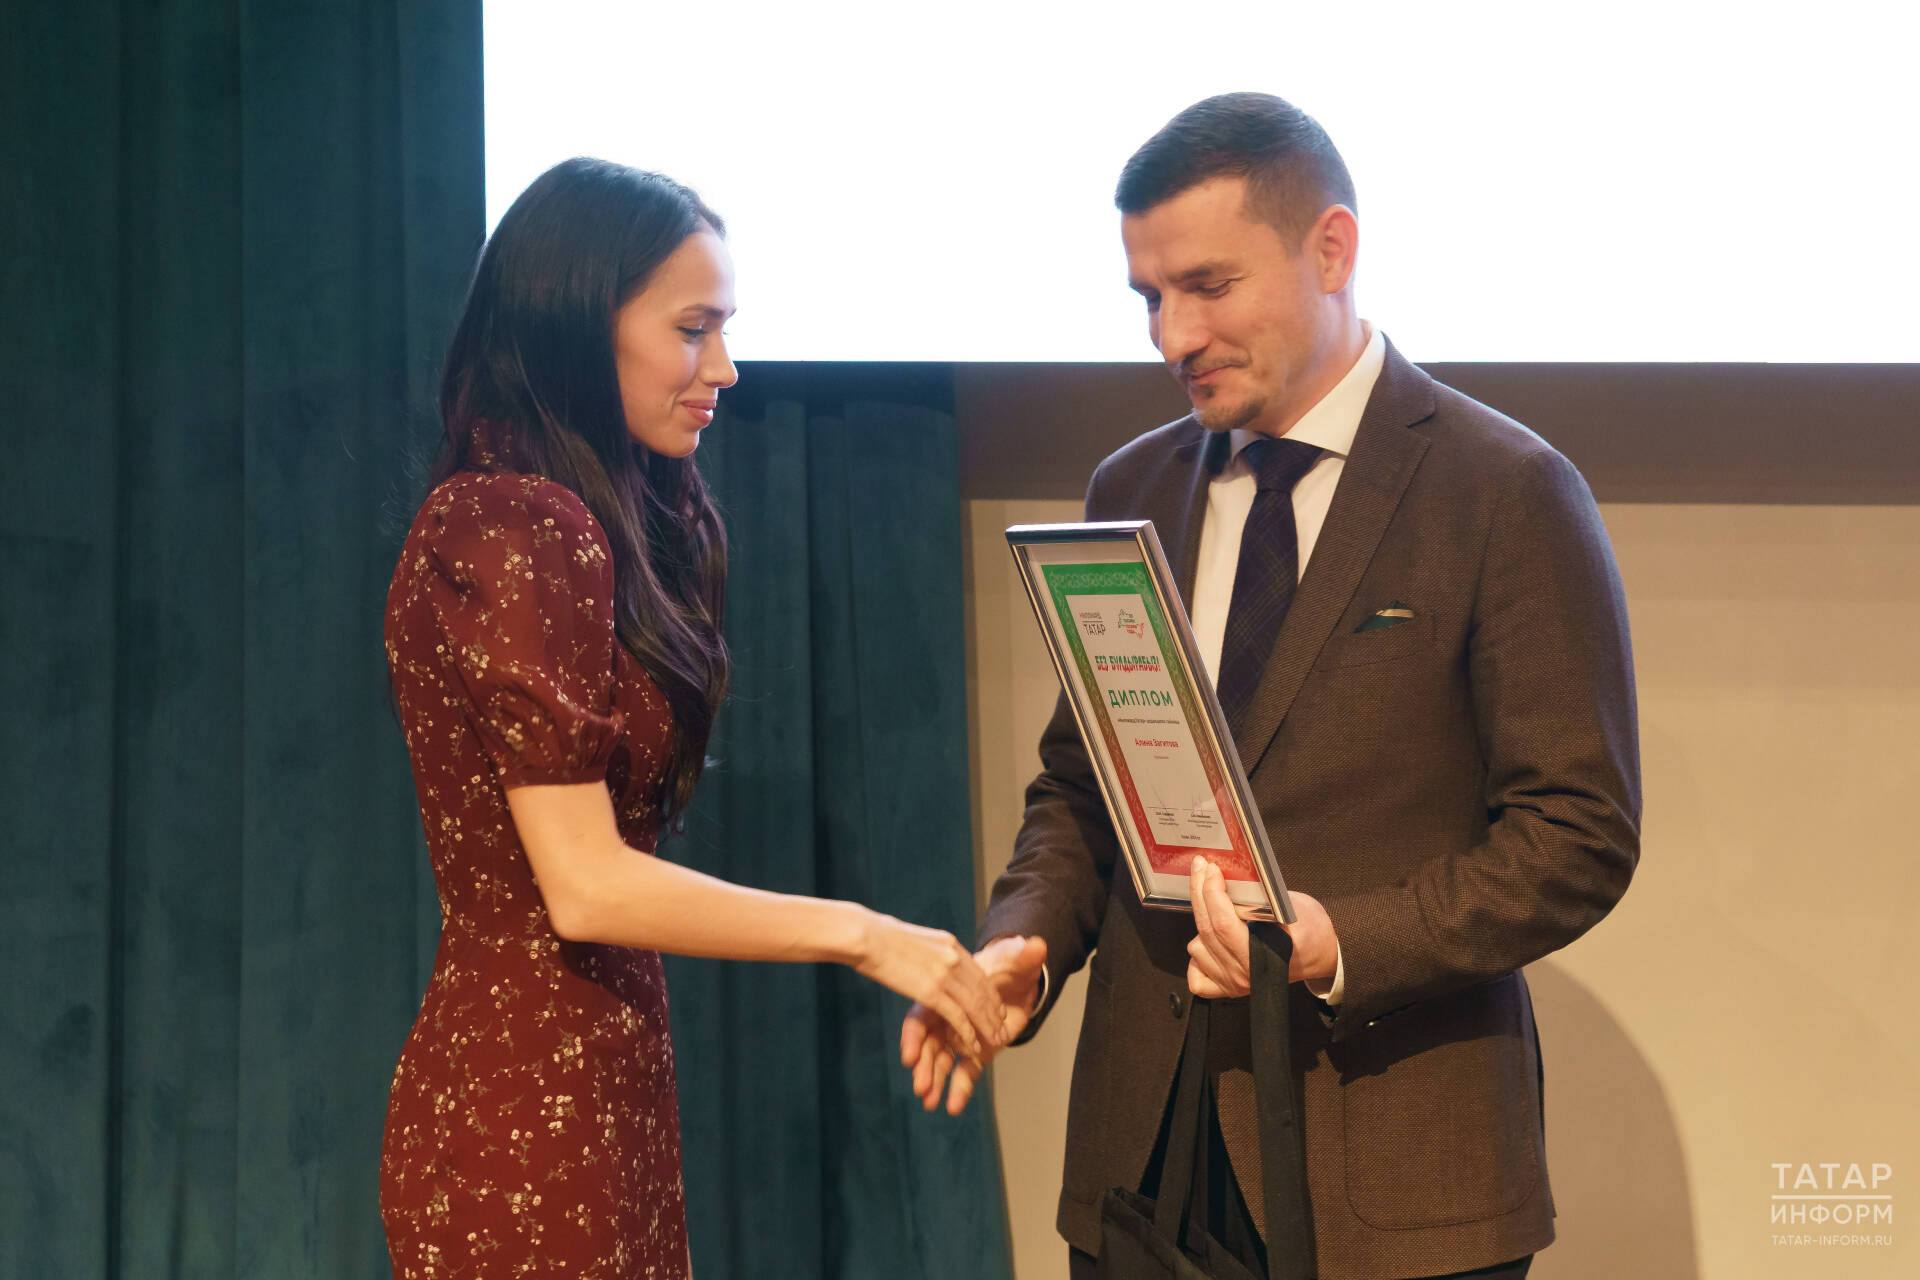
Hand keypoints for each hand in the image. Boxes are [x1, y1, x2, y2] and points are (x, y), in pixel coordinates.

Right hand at [854, 912, 1010, 1060]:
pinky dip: (967, 1032)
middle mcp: (954, 958)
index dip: (990, 993)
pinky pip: (957, 1016)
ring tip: (996, 1041)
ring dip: (987, 1026)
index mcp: (950, 944)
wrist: (867, 936)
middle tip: (1003, 1028)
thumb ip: (929, 950)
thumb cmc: (880, 936)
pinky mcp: (931, 991)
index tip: (997, 1007)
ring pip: (976, 1006)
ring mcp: (944, 975)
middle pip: (983, 990)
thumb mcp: (915, 938)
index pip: (979, 973)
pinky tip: (973, 1045)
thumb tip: (928, 955)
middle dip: (995, 1013)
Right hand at [900, 934, 1046, 1114]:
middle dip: (923, 1066)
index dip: (914, 1038)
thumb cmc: (1009, 967)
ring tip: (928, 1101)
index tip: (908, 1057)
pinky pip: (965, 1073)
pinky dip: (959, 1090)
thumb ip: (1022, 954)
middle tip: (920, 1086)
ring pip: (942, 1063)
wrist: (1019, 983)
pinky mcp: (976, 1053)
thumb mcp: (1014, 959)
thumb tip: (1037, 945)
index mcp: (946, 997)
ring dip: (934, 1081)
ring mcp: (960, 1039)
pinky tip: (952, 1108)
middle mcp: (948, 1020)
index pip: (922, 1019)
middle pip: (929, 1046)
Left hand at [1186, 856, 1336, 997]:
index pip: (1223, 923)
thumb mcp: (1291, 906)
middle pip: (1207, 929)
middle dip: (1200, 892)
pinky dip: (1198, 957)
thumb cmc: (1311, 929)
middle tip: (1200, 868)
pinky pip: (1197, 976)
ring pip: (1197, 948)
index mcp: (1263, 955)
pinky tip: (1209, 942)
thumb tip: (1224, 879)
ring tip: (1215, 908)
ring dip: (1201, 923)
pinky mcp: (1227, 988)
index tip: (1211, 869)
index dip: (1212, 892)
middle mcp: (1245, 974)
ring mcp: (1234, 983)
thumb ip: (1257, 900)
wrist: (1321, 953)